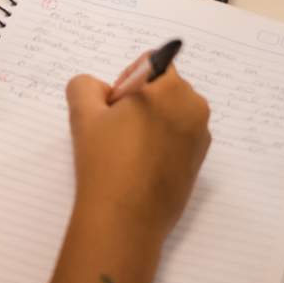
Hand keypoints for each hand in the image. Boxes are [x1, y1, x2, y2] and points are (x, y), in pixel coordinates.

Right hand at [66, 65, 209, 236]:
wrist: (125, 220)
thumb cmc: (105, 161)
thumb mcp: (83, 114)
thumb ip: (85, 85)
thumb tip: (102, 92)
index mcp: (171, 89)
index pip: (150, 62)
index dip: (126, 80)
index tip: (112, 107)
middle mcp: (194, 108)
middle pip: (163, 87)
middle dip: (139, 100)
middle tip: (115, 130)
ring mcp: (201, 137)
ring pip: (170, 113)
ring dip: (150, 121)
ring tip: (125, 151)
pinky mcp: (199, 162)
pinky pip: (178, 137)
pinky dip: (160, 142)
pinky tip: (139, 166)